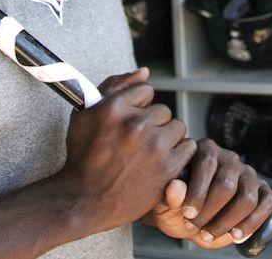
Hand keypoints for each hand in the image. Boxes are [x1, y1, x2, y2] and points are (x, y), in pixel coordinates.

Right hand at [60, 68, 196, 235]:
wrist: (84, 199)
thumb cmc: (83, 155)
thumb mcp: (86, 113)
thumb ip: (115, 85)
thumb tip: (145, 71)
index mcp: (115, 106)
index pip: (146, 91)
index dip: (137, 107)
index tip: (129, 123)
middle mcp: (136, 123)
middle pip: (163, 110)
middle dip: (152, 124)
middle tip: (137, 142)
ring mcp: (154, 145)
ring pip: (177, 126)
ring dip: (167, 137)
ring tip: (149, 153)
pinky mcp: (168, 167)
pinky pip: (188, 147)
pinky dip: (178, 153)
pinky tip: (162, 162)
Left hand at [148, 139, 271, 248]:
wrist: (193, 220)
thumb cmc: (178, 208)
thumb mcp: (167, 204)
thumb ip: (171, 196)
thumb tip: (175, 186)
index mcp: (206, 150)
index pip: (206, 164)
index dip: (197, 192)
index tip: (187, 214)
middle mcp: (229, 158)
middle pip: (226, 185)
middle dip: (210, 212)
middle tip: (196, 228)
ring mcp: (248, 173)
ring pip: (247, 198)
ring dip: (228, 222)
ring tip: (210, 234)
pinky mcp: (263, 189)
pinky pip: (266, 203)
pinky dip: (252, 223)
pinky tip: (235, 234)